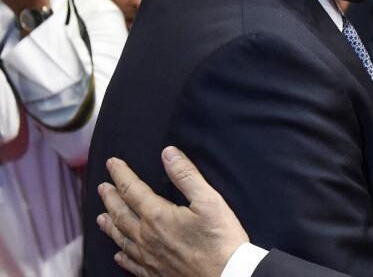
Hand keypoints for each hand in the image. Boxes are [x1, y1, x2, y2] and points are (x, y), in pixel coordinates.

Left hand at [96, 146, 248, 276]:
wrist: (226, 276)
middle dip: (110, 198)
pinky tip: (119, 254)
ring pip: (121, 239)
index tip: (112, 163)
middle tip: (102, 187)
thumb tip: (168, 153)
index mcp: (158, 216)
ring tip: (101, 217)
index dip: (121, 174)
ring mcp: (149, 258)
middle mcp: (147, 237)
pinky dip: (122, 256)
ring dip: (110, 225)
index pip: (132, 190)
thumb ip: (186, 175)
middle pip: (121, 214)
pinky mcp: (156, 273)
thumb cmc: (221, 239)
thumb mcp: (209, 200)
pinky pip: (132, 264)